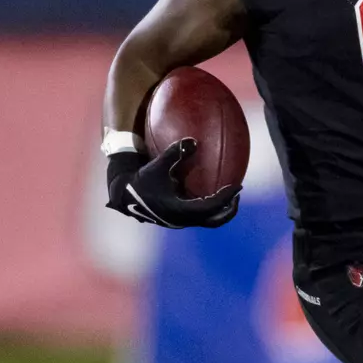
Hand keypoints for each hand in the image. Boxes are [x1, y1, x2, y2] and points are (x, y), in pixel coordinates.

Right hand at [106, 139, 240, 228]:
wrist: (124, 195)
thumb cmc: (142, 178)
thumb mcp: (157, 164)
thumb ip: (176, 152)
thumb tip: (194, 140)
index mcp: (180, 210)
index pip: (211, 206)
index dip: (227, 197)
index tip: (238, 186)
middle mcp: (182, 220)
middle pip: (214, 221)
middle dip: (229, 209)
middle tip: (238, 195)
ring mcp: (179, 222)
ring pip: (206, 220)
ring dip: (219, 210)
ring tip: (229, 196)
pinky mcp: (176, 219)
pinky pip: (198, 215)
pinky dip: (208, 207)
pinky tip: (209, 191)